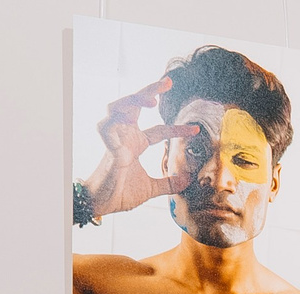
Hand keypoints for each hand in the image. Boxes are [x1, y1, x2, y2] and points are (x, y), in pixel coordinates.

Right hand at [82, 78, 192, 220]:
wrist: (103, 205)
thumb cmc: (120, 194)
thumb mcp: (152, 188)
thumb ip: (169, 183)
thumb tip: (188, 179)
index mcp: (136, 144)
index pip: (160, 130)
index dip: (178, 128)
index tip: (196, 129)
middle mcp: (125, 136)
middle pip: (136, 106)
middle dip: (150, 91)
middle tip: (168, 82)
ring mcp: (115, 139)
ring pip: (119, 108)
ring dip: (134, 100)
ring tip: (152, 100)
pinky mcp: (107, 147)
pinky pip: (107, 127)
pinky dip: (115, 120)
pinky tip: (128, 117)